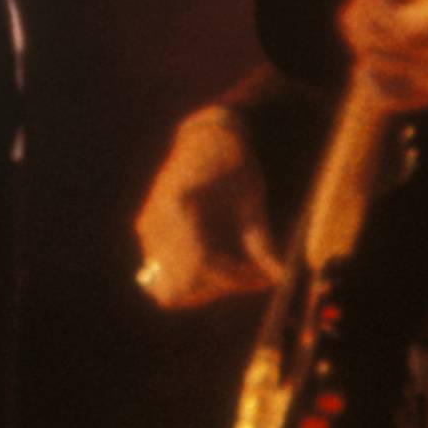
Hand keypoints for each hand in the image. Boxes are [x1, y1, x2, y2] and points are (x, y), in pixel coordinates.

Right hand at [135, 105, 281, 308]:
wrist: (206, 140)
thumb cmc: (232, 165)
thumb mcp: (251, 203)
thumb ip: (262, 244)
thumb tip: (279, 278)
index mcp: (179, 209)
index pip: (201, 263)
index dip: (234, 277)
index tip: (262, 278)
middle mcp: (155, 223)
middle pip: (180, 285)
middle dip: (217, 287)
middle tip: (248, 275)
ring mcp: (147, 231)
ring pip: (170, 286)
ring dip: (204, 286)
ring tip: (236, 268)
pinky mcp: (148, 235)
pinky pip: (167, 274)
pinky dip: (195, 276)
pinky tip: (221, 259)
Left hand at [336, 0, 427, 110]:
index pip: (402, 27)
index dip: (376, 9)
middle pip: (383, 47)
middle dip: (361, 20)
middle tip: (360, 2)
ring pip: (377, 68)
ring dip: (362, 41)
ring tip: (370, 22)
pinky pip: (383, 94)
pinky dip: (369, 73)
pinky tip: (373, 54)